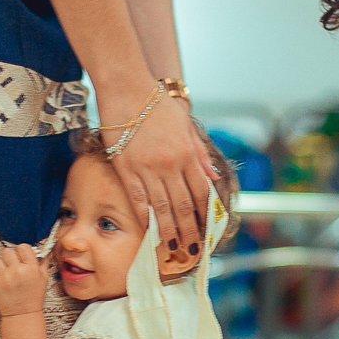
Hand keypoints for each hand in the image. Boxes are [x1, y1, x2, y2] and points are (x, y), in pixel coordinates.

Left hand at [0, 244, 48, 316]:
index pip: (22, 247)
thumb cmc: (34, 296)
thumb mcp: (44, 279)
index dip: (21, 251)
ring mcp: (4, 278)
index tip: (20, 257)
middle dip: (9, 257)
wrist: (22, 314)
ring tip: (4, 274)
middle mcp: (17, 271)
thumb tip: (44, 251)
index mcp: (31, 268)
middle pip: (7, 251)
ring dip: (0, 265)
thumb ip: (43, 263)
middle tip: (11, 265)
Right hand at [103, 92, 212, 253]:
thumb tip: (213, 175)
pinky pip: (137, 199)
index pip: (200, 192)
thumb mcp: (185, 123)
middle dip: (190, 230)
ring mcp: (147, 168)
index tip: (207, 230)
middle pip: (183, 205)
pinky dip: (145, 217)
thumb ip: (199, 151)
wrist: (127, 88)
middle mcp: (170, 164)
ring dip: (169, 231)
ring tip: (174, 248)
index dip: (205, 215)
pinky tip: (149, 230)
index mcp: (186, 153)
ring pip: (161, 207)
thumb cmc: (155, 103)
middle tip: (192, 250)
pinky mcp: (125, 168)